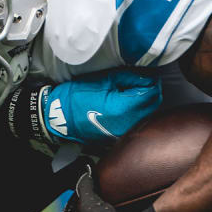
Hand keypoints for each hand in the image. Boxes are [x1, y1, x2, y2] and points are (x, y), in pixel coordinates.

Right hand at [4, 71, 162, 149]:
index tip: (147, 76)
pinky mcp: (118, 136)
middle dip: (150, 92)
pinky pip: (135, 122)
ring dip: (144, 103)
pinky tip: (125, 105)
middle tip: (142, 81)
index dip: (151, 82)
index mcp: (124, 108)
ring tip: (132, 92)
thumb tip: (145, 78)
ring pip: (145, 115)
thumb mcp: (104, 80)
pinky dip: (135, 113)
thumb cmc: (78, 96)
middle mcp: (127, 123)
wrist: (60, 116)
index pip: (150, 94)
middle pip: (152, 106)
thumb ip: (128, 79)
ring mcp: (123, 132)